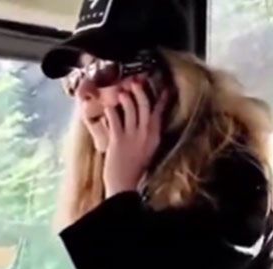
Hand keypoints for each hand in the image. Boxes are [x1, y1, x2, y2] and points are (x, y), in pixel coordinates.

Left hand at [103, 79, 168, 196]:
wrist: (124, 182)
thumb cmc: (134, 167)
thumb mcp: (147, 149)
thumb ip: (147, 133)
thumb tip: (142, 117)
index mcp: (155, 136)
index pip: (159, 113)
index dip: (162, 99)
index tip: (165, 88)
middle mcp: (145, 134)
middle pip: (145, 106)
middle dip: (140, 91)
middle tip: (134, 82)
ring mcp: (131, 136)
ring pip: (130, 109)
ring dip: (124, 98)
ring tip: (120, 92)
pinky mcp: (117, 139)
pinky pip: (114, 118)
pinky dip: (111, 110)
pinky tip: (108, 107)